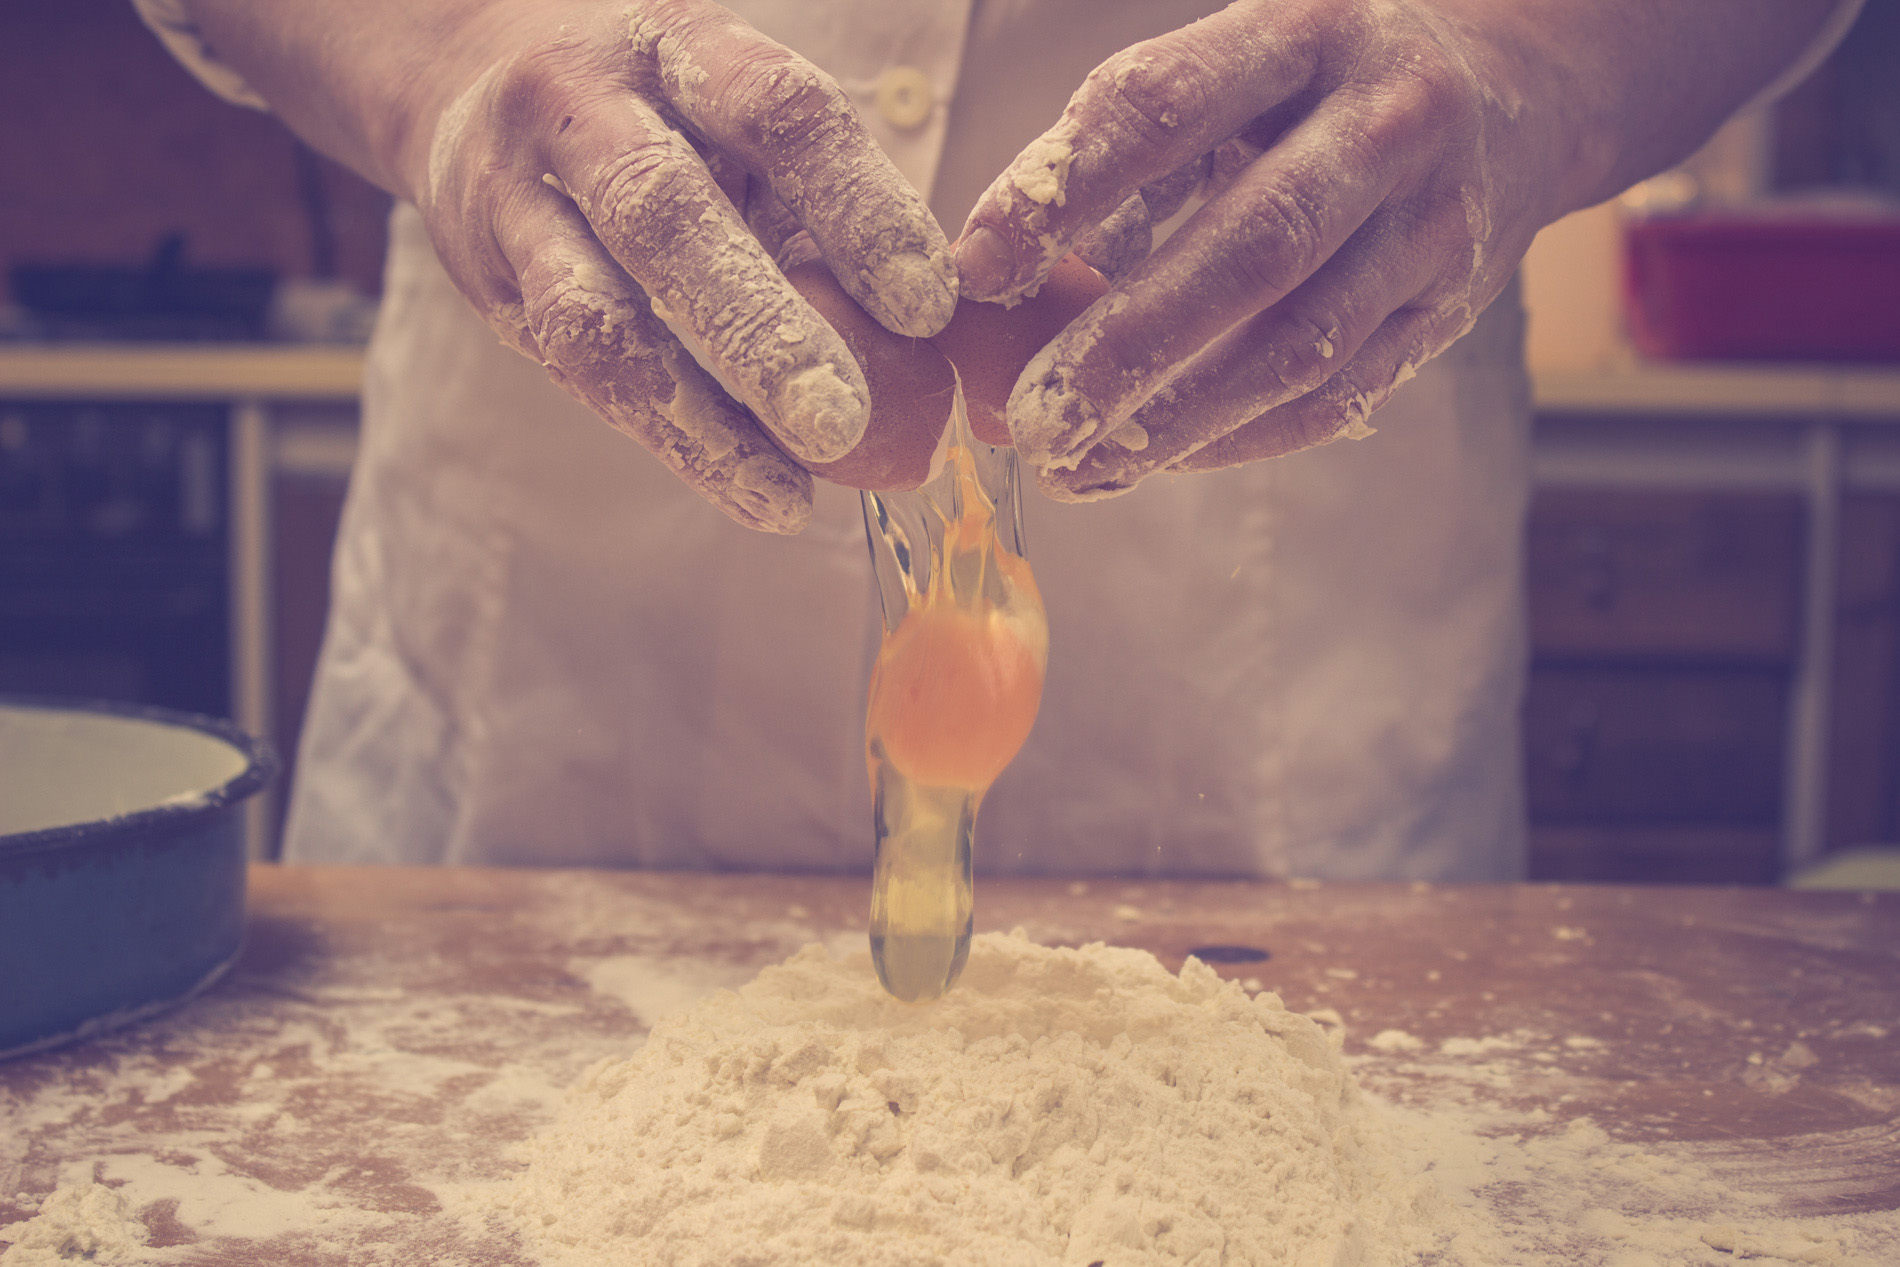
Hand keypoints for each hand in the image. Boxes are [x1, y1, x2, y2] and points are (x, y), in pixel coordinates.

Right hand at [418, 0, 959, 530]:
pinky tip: (750, 488)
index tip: (927, 306)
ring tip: (789, 489)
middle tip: (842, 420)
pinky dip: (670, 437)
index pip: (773, 113)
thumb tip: (926, 340)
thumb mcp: (738, 127)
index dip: (855, 204)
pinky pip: (573, 368)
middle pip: (662, 211)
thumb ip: (818, 215)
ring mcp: (514, 192)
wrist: (471, 76)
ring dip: (696, 414)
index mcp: (679, 48)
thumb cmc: (665, 118)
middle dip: (757, 326)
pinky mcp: (485, 280)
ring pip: (591, 312)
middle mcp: (582, 105)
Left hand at [952, 0, 1833, 500]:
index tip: (976, 268)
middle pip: (1254, 245)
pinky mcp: (1448, 311)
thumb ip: (1116, 161)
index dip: (1063, 190)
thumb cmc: (1312, 90)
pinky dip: (1235, 439)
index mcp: (1304, 33)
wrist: (1512, 97)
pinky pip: (1335, 395)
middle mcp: (1385, 124)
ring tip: (1076, 465)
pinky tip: (1151, 463)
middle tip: (1031, 417)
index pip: (1165, 108)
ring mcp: (1433, 225)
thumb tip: (994, 288)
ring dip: (1178, 419)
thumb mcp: (1228, 76)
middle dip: (1129, 342)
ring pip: (1303, 343)